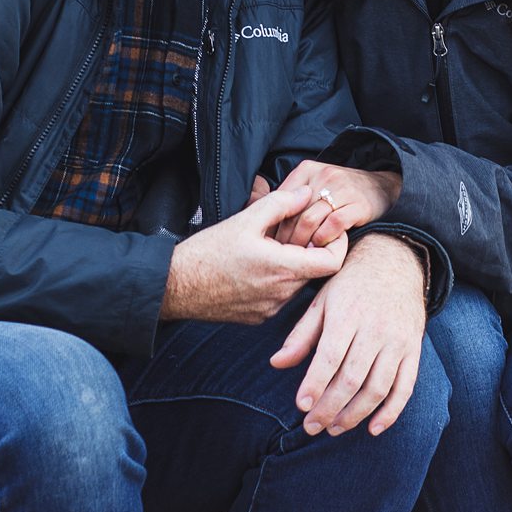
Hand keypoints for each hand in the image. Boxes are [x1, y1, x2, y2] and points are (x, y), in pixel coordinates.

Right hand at [161, 184, 347, 324]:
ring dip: (291, 266)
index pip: (333, 263)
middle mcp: (282, 295)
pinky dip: (275, 281)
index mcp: (284, 269)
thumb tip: (306, 193)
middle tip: (291, 233)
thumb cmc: (207, 253)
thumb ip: (280, 204)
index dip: (337, 244)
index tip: (327, 230)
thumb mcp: (245, 220)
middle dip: (309, 251)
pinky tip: (254, 267)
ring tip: (268, 248)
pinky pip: (278, 298)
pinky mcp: (257, 317)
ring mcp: (270, 309)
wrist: (174, 286)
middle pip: (314, 272)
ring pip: (295, 285)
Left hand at [266, 159, 401, 248]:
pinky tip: (321, 249)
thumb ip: (286, 196)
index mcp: (307, 169)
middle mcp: (323, 175)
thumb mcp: (312, 186)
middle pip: (293, 212)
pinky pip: (333, 225)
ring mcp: (342, 189)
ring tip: (300, 255)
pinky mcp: (358, 204)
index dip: (274, 223)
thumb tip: (251, 203)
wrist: (382, 188)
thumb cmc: (340, 193)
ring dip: (302, 243)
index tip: (271, 242)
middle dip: (285, 237)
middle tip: (283, 254)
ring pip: (309, 220)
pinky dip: (323, 240)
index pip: (281, 199)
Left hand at [269, 232, 427, 434]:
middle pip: (352, 378)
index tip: (301, 406)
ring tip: (334, 428)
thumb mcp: (321, 301)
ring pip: (378, 387)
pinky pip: (405, 387)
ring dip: (355, 414)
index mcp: (347, 314)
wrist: (394, 261)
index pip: (330, 356)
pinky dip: (391, 412)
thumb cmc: (350, 285)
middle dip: (330, 408)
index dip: (315, 384)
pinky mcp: (413, 350)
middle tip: (311, 426)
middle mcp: (375, 329)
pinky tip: (373, 428)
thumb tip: (277, 363)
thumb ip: (301, 335)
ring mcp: (397, 341)